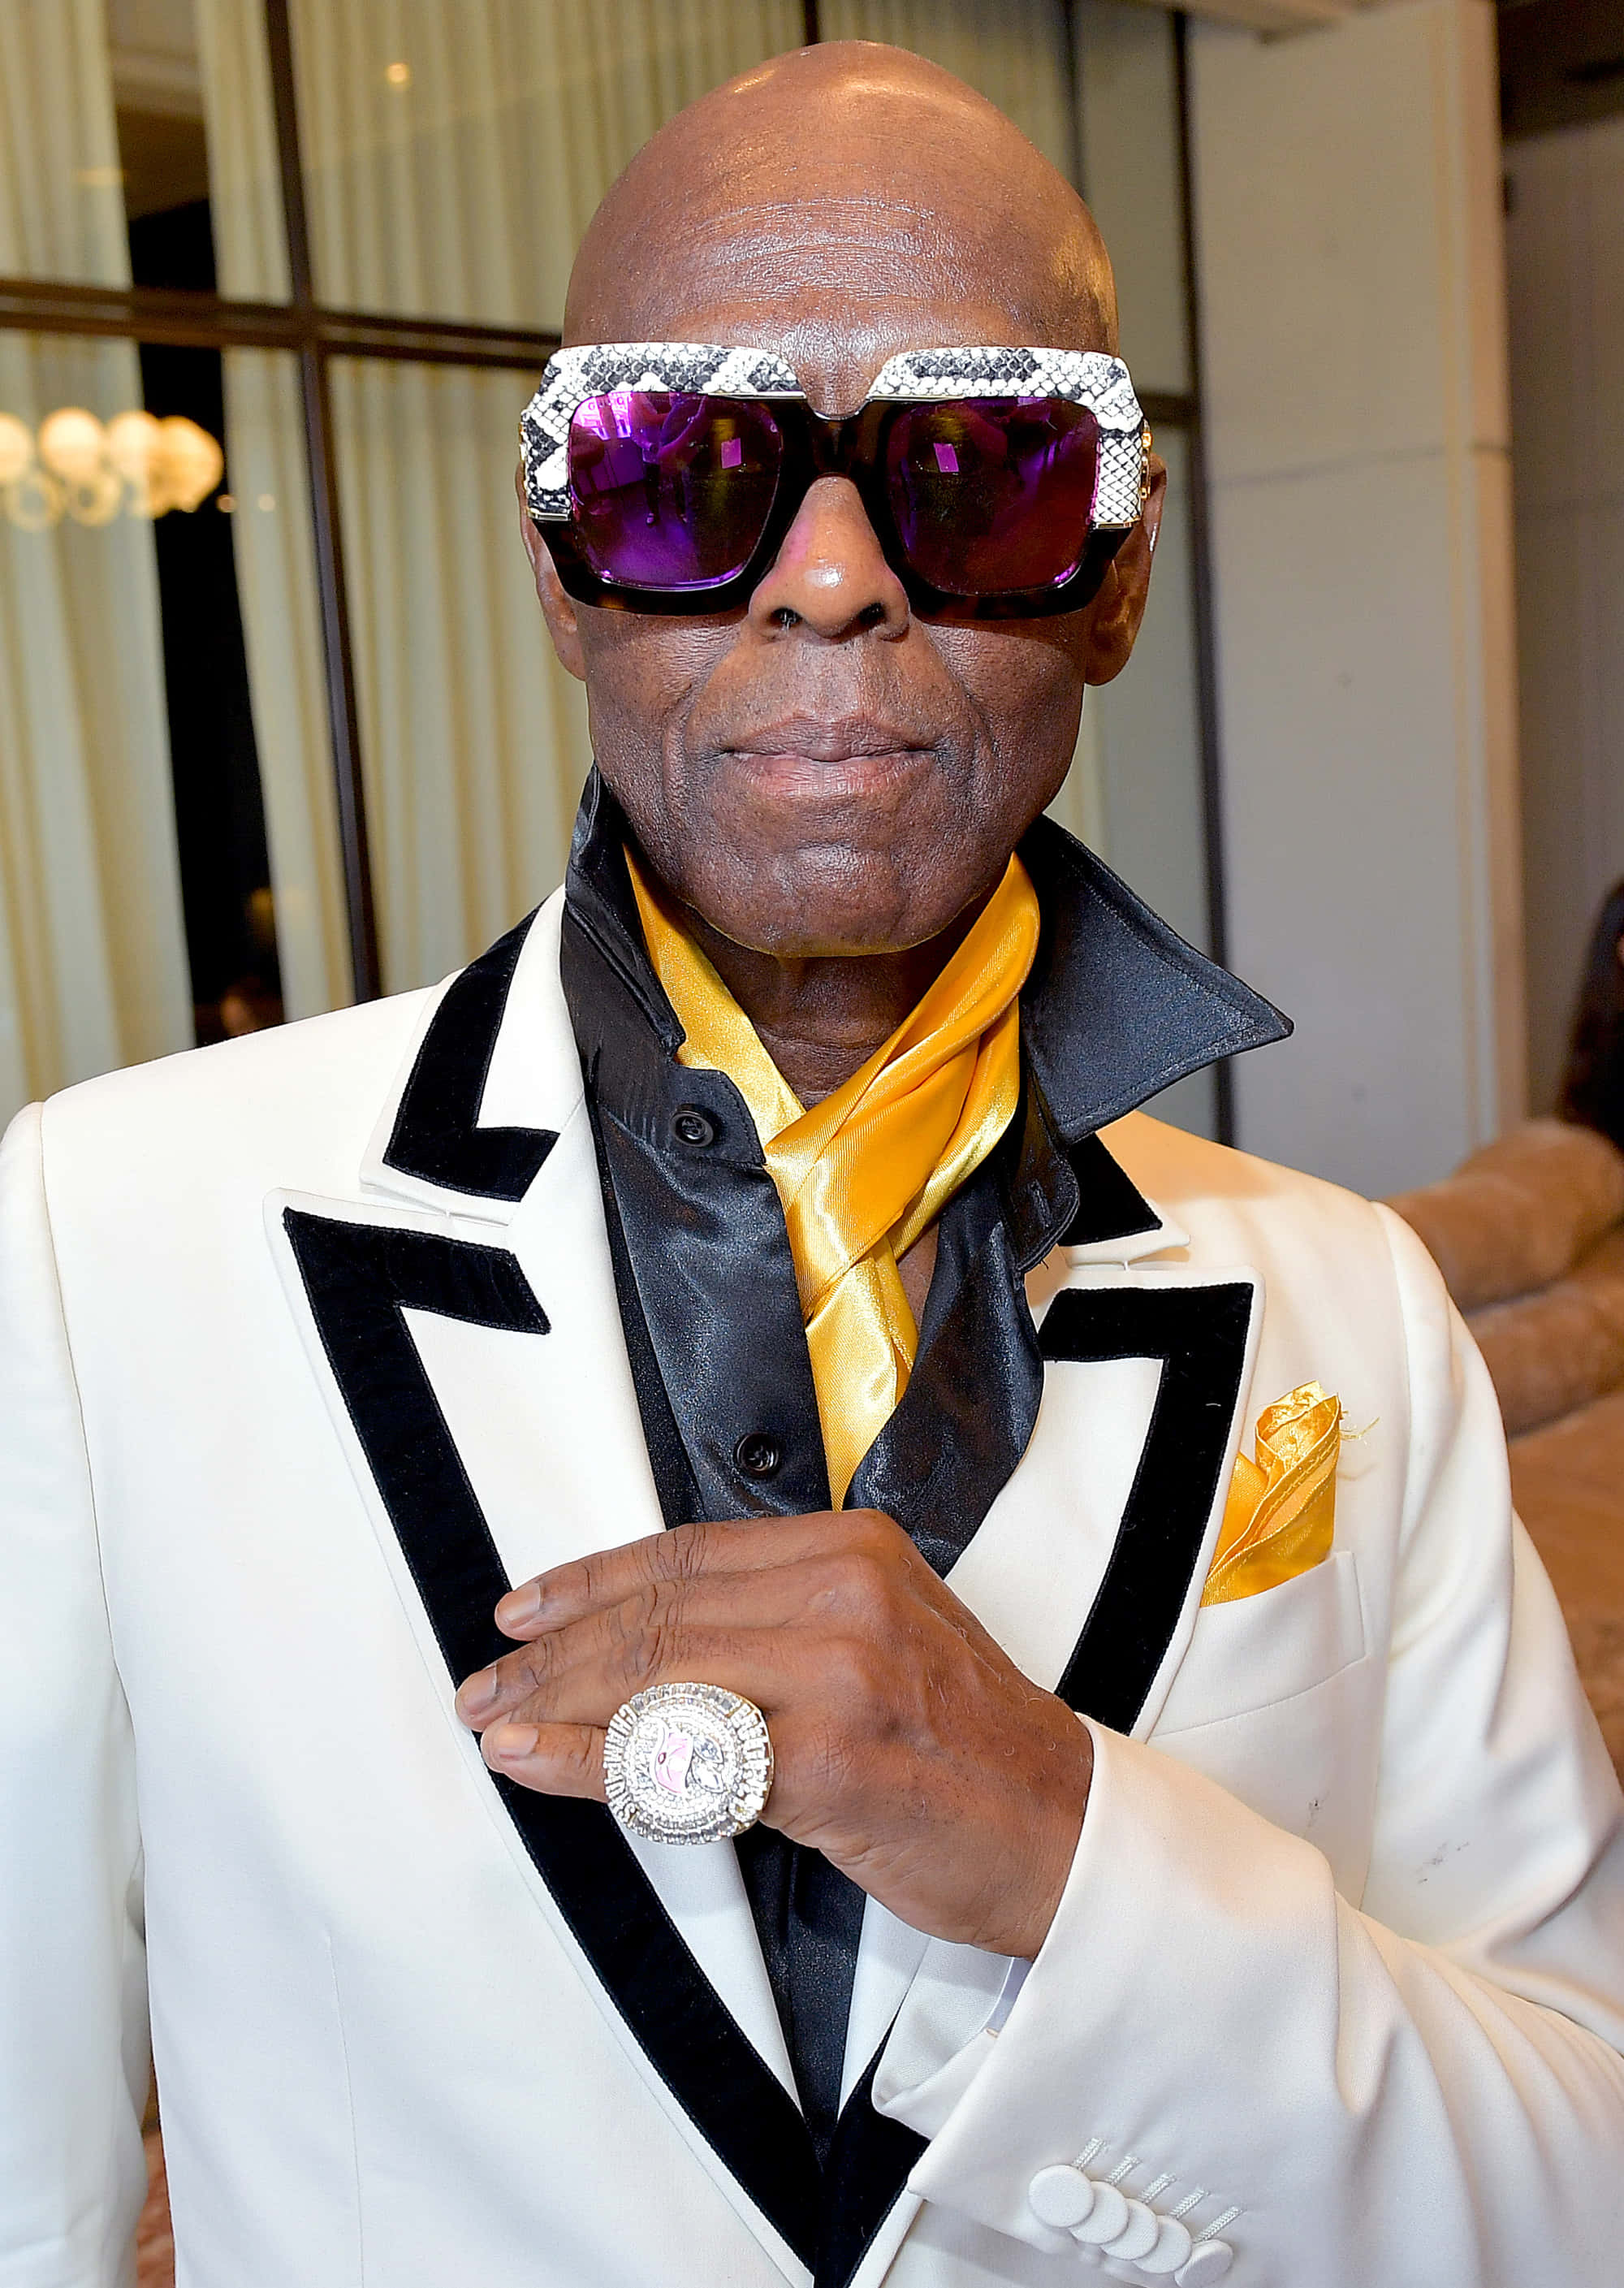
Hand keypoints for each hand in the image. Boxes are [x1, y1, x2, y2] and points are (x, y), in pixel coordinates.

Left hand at [454, 1509, 1090, 1958]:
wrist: (1062, 1833)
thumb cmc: (971, 1747)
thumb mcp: (886, 1636)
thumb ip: (782, 1617)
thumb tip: (651, 1635)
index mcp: (854, 1548)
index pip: (687, 1551)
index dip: (589, 1578)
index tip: (525, 1607)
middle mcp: (844, 1593)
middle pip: (660, 1611)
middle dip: (554, 1649)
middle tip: (488, 1680)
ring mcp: (838, 1672)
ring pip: (657, 1674)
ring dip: (555, 1701)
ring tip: (497, 1721)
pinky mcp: (829, 1760)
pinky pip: (681, 1757)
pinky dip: (593, 1760)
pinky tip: (543, 1762)